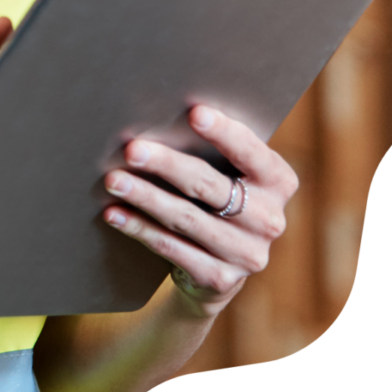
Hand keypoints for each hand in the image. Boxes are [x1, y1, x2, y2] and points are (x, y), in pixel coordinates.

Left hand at [101, 105, 298, 313]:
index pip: (251, 152)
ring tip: (113, 181)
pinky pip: (171, 248)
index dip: (224, 132)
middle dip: (166, 165)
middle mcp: (269, 219)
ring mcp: (247, 254)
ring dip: (145, 197)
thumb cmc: (216, 198)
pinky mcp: (220, 278)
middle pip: (209, 185)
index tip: (194, 112)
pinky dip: (139, 229)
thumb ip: (211, 149)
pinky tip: (114, 214)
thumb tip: (158, 115)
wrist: (218, 267)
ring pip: (186, 218)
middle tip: (131, 150)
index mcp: (278, 181)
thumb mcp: (229, 173)